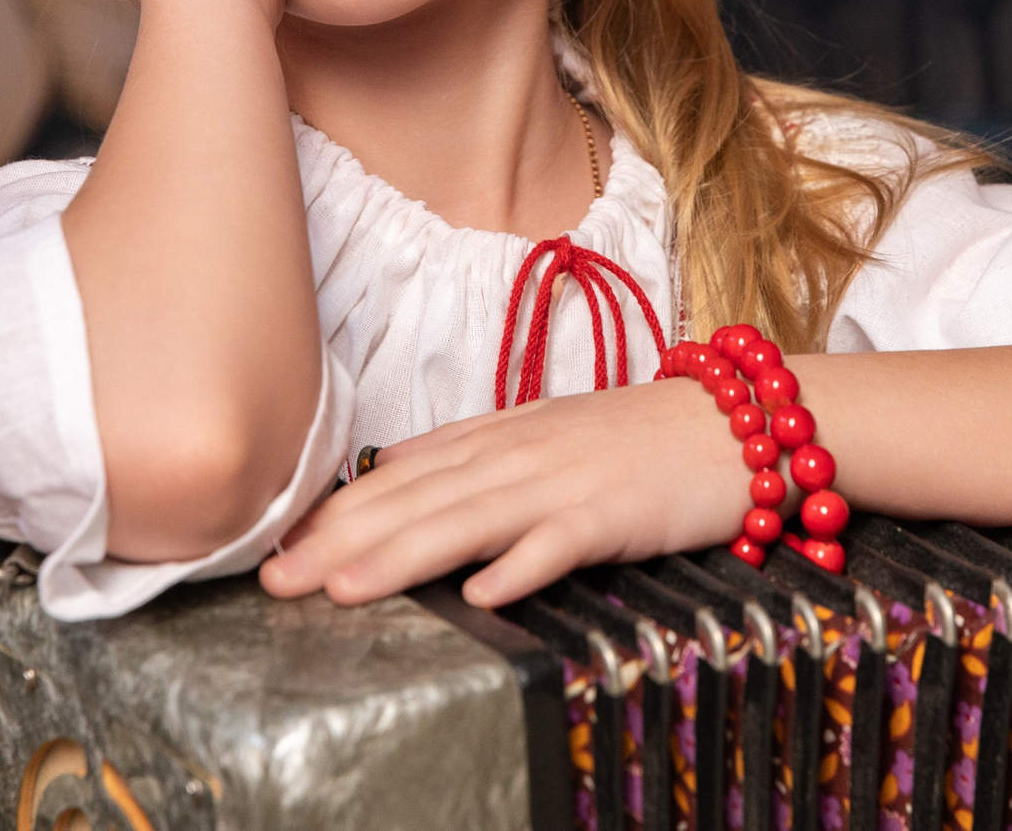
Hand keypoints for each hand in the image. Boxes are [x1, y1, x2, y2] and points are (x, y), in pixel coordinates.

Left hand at [260, 379, 752, 607]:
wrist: (737, 418)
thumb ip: (468, 453)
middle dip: (338, 541)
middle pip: (415, 500)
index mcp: (497, 436)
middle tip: (274, 579)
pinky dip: (522, 566)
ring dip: (403, 555)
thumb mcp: (541, 431)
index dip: (333, 511)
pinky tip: (483, 595)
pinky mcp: (616, 512)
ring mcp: (565, 481)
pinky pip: (561, 542)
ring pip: (468, 520)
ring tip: (344, 590)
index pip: (397, 475)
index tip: (274, 543)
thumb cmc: (636, 436)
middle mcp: (518, 453)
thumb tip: (388, 468)